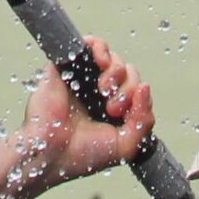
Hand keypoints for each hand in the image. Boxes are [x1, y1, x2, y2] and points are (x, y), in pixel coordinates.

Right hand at [16, 36, 156, 193]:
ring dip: (117, 72)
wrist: (52, 153)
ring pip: (113, 59)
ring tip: (105, 89)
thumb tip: (146, 86)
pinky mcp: (66, 67)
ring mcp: (83, 79)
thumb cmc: (84, 154)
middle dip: (128, 89)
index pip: (137, 92)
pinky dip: (101, 47)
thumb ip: (144, 120)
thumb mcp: (126, 145)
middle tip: (113, 108)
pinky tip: (102, 61)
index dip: (139, 99)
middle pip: (129, 74)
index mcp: (112, 111)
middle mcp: (98, 94)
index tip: (123, 116)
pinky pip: (90, 44)